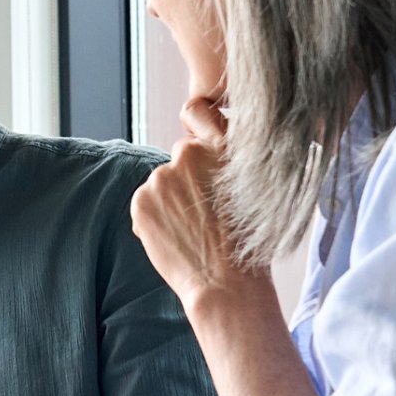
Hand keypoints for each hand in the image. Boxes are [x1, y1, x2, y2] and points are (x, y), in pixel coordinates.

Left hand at [129, 96, 267, 304]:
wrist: (226, 283)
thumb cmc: (248, 243)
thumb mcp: (253, 189)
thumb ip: (228, 162)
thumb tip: (204, 150)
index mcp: (224, 146)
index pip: (197, 112)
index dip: (197, 123)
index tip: (198, 140)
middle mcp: (190, 153)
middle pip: (180, 155)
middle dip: (186, 177)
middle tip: (204, 210)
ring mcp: (163, 175)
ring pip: (162, 182)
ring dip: (170, 200)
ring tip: (193, 229)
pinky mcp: (141, 198)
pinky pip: (146, 203)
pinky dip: (154, 218)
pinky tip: (176, 238)